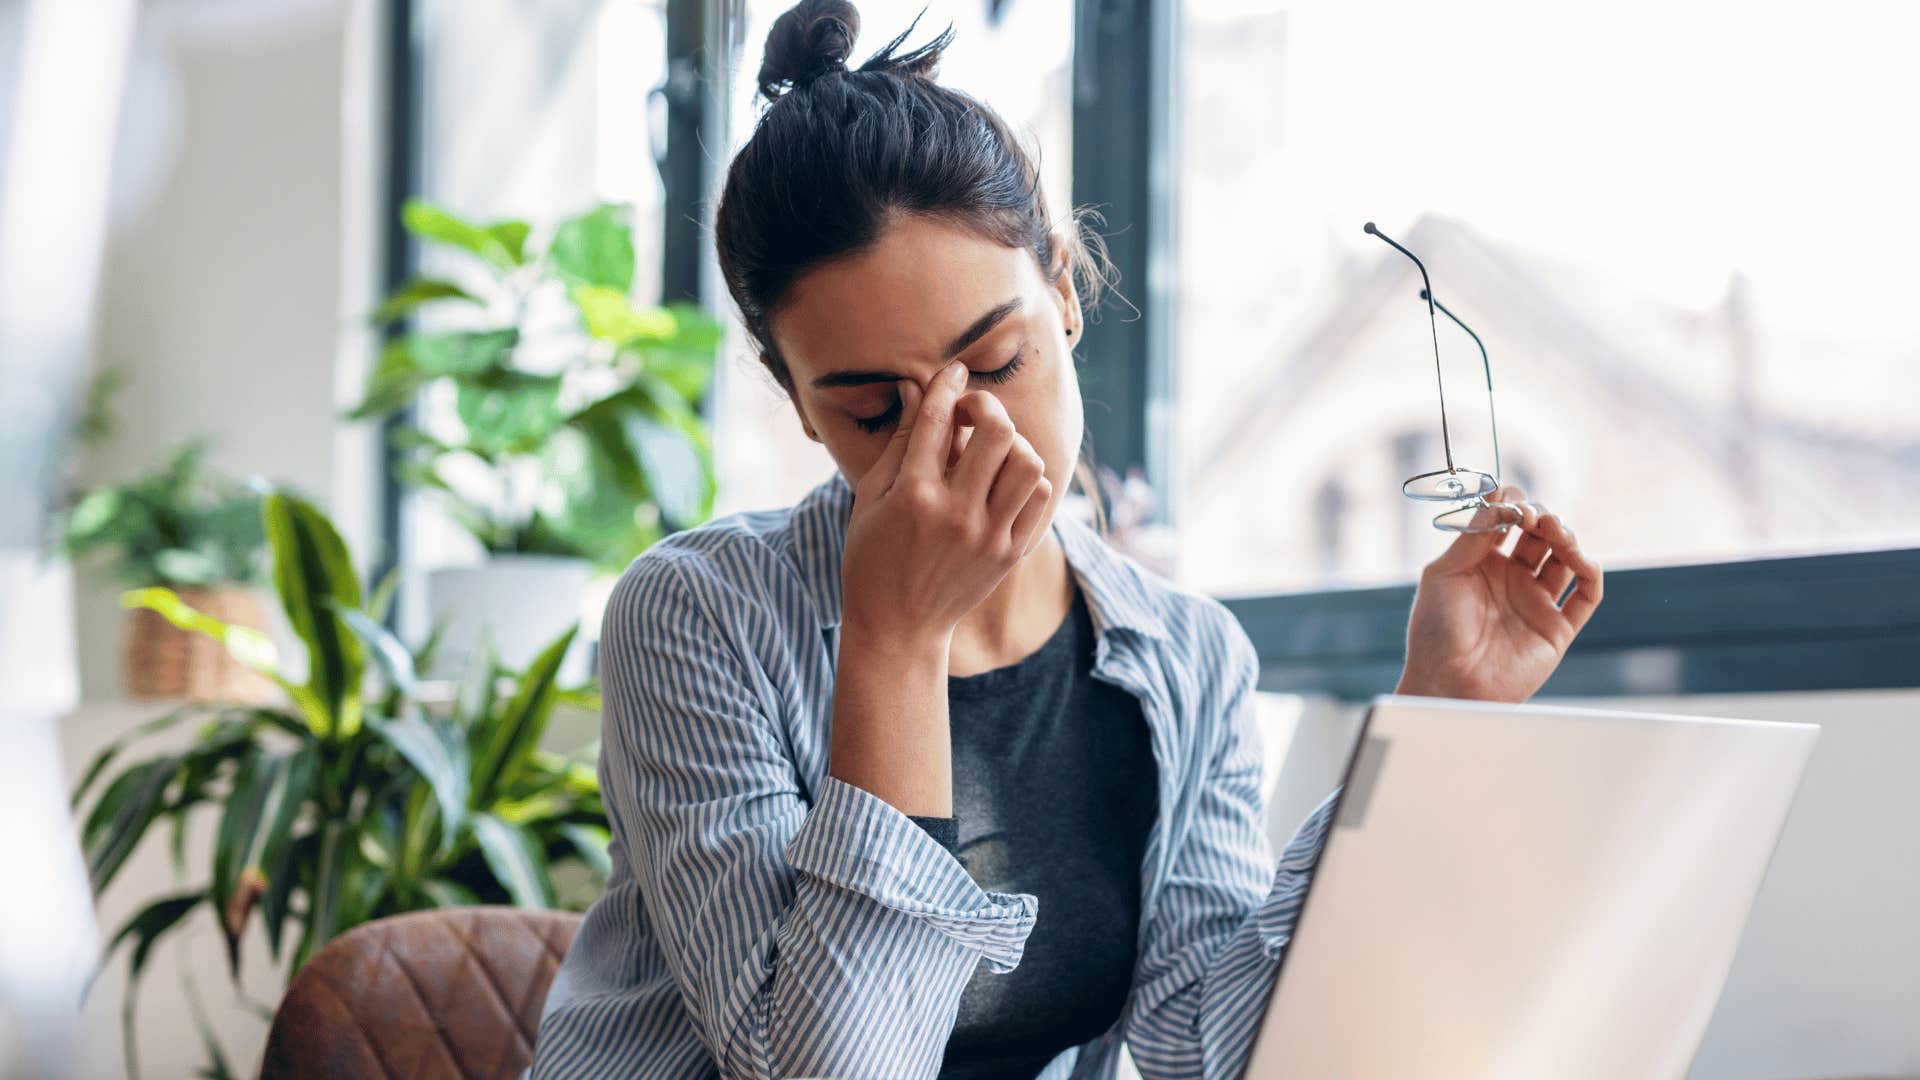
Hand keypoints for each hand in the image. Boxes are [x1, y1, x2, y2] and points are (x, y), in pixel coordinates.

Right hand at [839, 359, 1053, 644]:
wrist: (899, 627)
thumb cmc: (872, 557)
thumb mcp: (871, 498)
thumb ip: (897, 442)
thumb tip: (915, 388)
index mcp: (913, 495)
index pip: (938, 418)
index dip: (948, 384)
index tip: (954, 370)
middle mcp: (956, 513)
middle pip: (996, 430)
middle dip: (985, 407)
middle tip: (971, 414)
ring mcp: (988, 536)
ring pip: (1027, 461)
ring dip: (1011, 443)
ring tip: (990, 451)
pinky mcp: (1010, 554)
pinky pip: (1039, 496)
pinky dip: (1026, 477)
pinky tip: (1003, 480)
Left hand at [1396, 485, 1603, 702]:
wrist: (1447, 683)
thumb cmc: (1435, 631)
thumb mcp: (1445, 573)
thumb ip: (1473, 535)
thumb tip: (1498, 495)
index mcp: (1483, 563)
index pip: (1509, 522)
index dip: (1514, 506)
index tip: (1511, 501)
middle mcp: (1512, 579)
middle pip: (1541, 535)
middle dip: (1543, 518)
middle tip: (1534, 516)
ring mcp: (1536, 602)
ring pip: (1566, 559)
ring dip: (1566, 538)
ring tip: (1554, 530)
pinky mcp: (1557, 628)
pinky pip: (1586, 595)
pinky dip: (1591, 573)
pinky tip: (1580, 559)